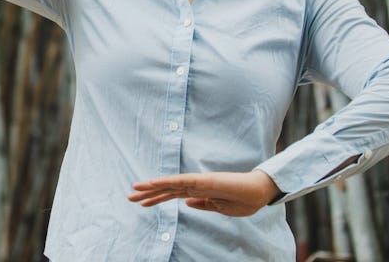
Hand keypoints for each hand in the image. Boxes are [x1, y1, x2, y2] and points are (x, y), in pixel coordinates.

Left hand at [128, 170, 280, 216]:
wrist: (258, 192)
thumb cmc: (242, 199)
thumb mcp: (220, 208)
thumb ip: (203, 205)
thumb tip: (186, 204)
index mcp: (198, 193)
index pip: (172, 195)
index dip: (156, 198)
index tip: (141, 202)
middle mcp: (195, 186)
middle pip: (166, 189)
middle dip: (148, 193)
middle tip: (130, 196)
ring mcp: (198, 182)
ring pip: (170, 184)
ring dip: (151, 187)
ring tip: (135, 189)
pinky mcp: (203, 181)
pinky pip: (181, 181)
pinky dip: (166, 182)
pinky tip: (153, 183)